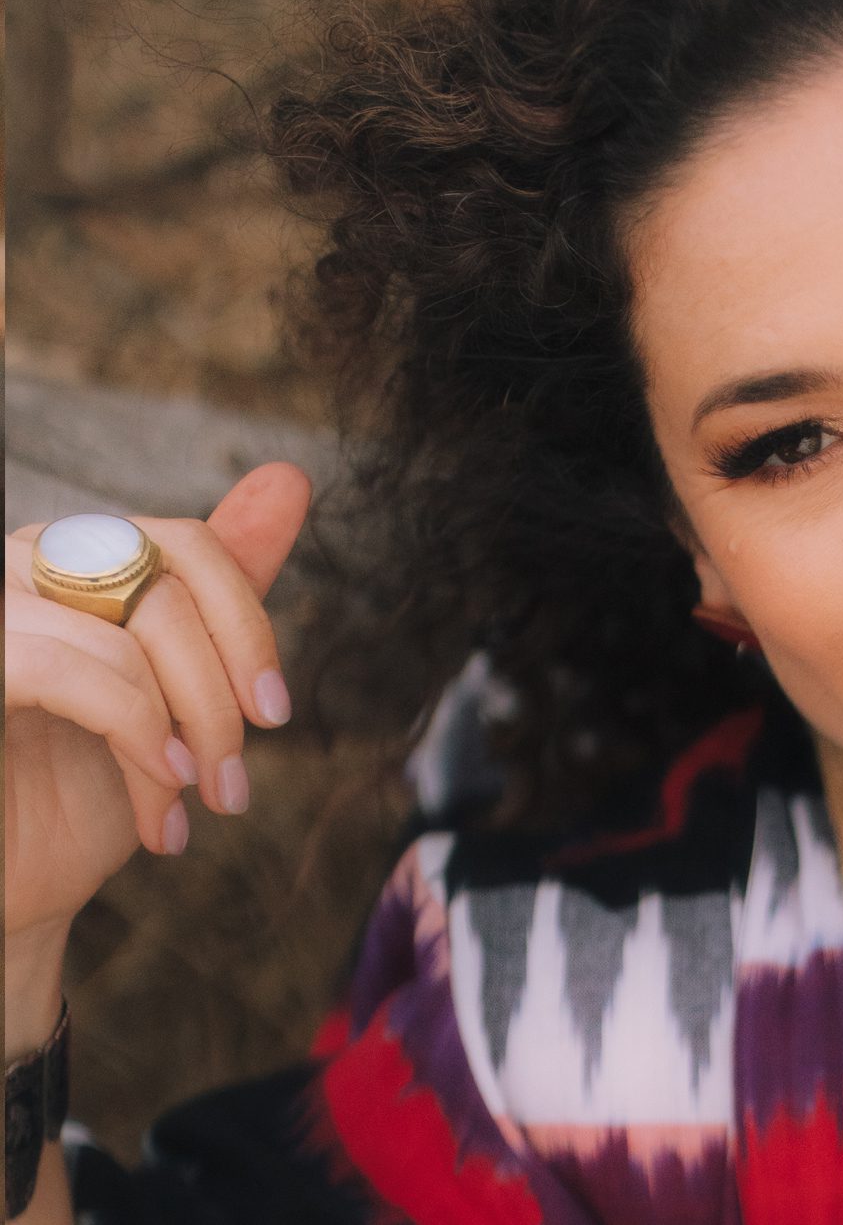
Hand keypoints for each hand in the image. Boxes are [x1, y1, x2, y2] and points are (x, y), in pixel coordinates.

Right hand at [3, 463, 311, 944]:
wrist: (17, 892)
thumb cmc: (87, 792)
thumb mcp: (180, 689)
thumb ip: (223, 591)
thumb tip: (289, 478)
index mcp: (77, 560)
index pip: (186, 544)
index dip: (247, 627)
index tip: (276, 714)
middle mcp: (22, 565)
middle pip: (164, 589)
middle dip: (220, 696)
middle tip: (235, 787)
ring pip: (125, 631)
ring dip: (183, 728)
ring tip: (196, 803)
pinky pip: (58, 663)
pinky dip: (131, 727)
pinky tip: (158, 793)